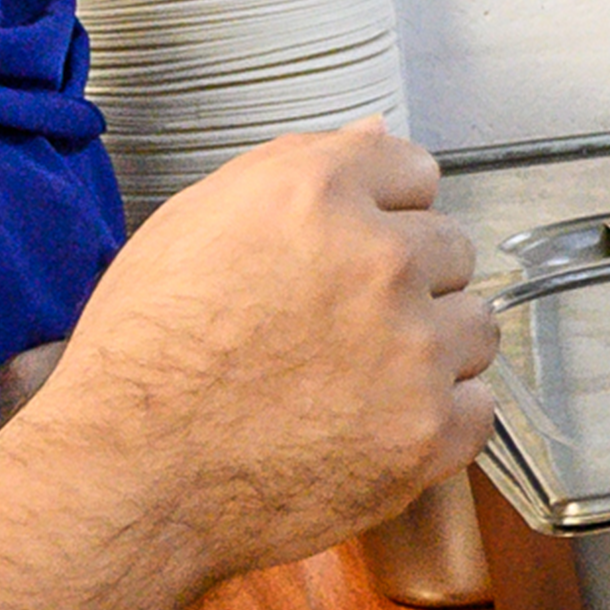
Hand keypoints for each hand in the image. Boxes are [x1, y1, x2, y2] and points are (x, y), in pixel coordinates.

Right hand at [32, 123, 492, 584]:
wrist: (130, 475)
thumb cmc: (145, 355)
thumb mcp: (193, 226)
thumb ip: (295, 170)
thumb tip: (374, 133)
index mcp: (316, 193)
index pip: (414, 171)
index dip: (383, 212)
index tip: (357, 249)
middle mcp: (378, 259)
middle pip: (451, 248)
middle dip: (409, 282)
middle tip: (343, 327)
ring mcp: (413, 348)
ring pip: (475, 326)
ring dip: (433, 350)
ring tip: (357, 382)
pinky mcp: (429, 431)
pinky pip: (479, 408)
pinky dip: (439, 422)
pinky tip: (375, 429)